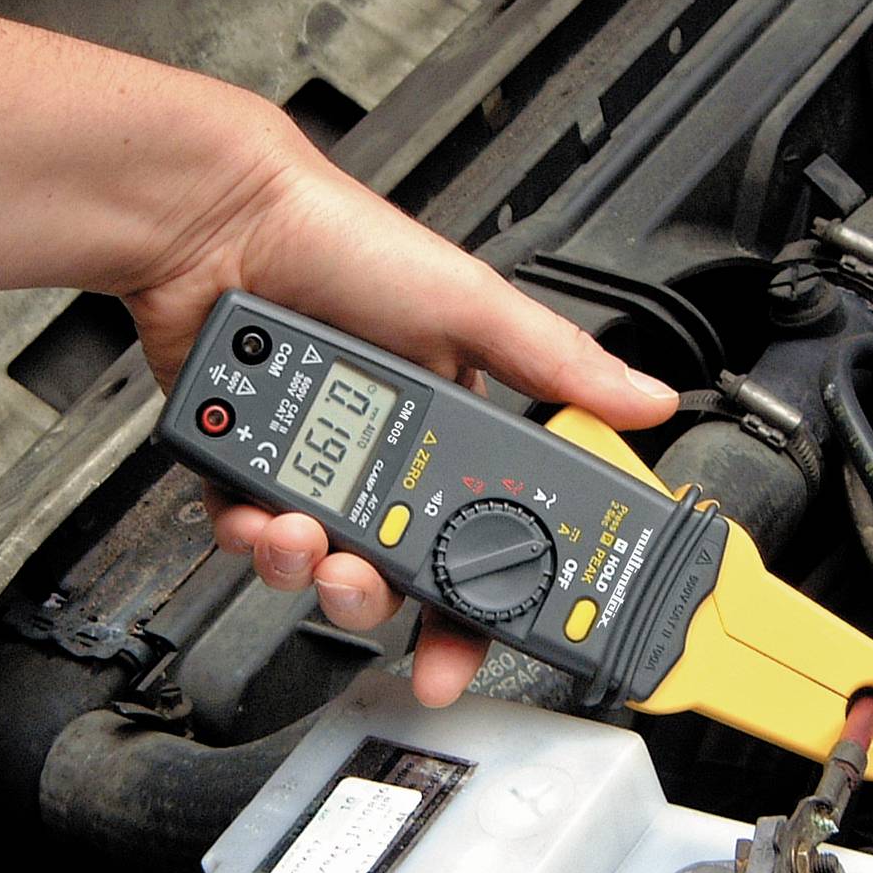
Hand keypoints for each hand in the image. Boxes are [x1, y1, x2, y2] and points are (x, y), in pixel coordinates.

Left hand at [120, 122, 678, 705]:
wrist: (225, 222)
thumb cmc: (346, 244)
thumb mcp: (472, 308)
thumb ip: (558, 364)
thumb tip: (648, 398)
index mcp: (446, 425)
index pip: (476, 534)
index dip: (475, 601)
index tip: (463, 649)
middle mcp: (380, 452)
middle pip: (390, 570)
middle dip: (376, 598)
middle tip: (366, 588)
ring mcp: (308, 463)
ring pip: (315, 562)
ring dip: (310, 569)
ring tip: (304, 539)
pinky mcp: (239, 464)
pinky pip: (246, 534)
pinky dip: (250, 539)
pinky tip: (256, 515)